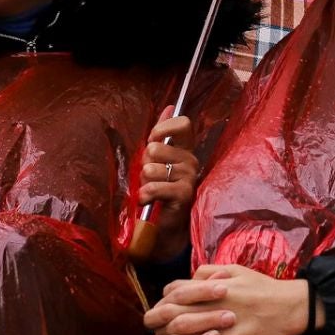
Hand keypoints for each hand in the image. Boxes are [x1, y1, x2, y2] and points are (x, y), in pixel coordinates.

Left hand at [135, 110, 197, 262]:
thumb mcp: (156, 160)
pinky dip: (144, 196)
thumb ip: (162, 134)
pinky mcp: (183, 195)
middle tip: (149, 177)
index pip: (183, 124)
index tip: (152, 141)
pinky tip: (148, 201)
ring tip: (149, 190)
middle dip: (144, 164)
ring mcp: (189, 178)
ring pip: (151, 169)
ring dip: (143, 182)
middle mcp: (191, 162)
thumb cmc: (158, 191)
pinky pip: (153, 187)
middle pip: (156, 148)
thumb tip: (170, 106)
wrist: (162, 227)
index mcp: (185, 150)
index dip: (162, 129)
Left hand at [143, 264, 319, 334]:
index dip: (164, 302)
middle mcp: (207, 304)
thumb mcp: (234, 269)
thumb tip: (188, 279)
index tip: (166, 310)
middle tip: (161, 331)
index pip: (171, 292)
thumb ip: (207, 271)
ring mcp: (216, 325)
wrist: (290, 306)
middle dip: (158, 324)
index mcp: (207, 285)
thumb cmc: (262, 287)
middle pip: (166, 315)